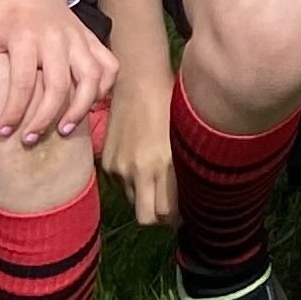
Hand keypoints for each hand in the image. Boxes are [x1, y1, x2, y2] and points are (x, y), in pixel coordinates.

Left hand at [0, 0, 113, 148]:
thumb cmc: (4, 17)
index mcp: (26, 36)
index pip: (23, 81)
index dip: (14, 111)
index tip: (3, 132)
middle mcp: (57, 38)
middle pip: (59, 84)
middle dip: (46, 117)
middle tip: (31, 138)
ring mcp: (79, 39)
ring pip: (92, 77)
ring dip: (81, 107)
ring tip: (65, 130)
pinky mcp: (93, 40)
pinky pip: (109, 66)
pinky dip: (105, 89)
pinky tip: (90, 105)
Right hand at [100, 55, 175, 224]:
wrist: (138, 81)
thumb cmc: (170, 104)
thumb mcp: (184, 139)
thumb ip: (185, 170)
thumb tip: (193, 197)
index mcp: (165, 164)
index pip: (168, 213)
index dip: (179, 217)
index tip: (188, 212)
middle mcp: (139, 170)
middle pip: (147, 218)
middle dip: (161, 218)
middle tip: (173, 208)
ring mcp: (120, 168)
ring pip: (134, 203)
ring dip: (146, 201)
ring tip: (159, 184)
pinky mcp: (107, 163)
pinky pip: (121, 187)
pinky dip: (133, 185)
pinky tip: (143, 166)